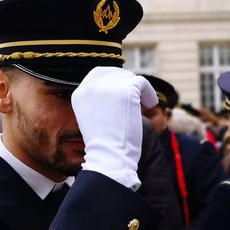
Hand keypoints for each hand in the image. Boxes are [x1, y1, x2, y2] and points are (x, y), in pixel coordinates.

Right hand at [71, 67, 156, 189]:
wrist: (109, 156)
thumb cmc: (104, 143)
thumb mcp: (93, 117)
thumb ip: (99, 100)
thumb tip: (116, 87)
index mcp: (80, 93)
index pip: (98, 73)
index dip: (113, 80)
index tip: (123, 92)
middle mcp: (91, 87)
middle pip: (115, 73)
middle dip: (127, 84)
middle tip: (136, 99)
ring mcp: (108, 87)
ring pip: (129, 78)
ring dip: (138, 91)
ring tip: (142, 105)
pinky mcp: (126, 90)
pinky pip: (142, 83)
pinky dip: (148, 93)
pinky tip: (149, 105)